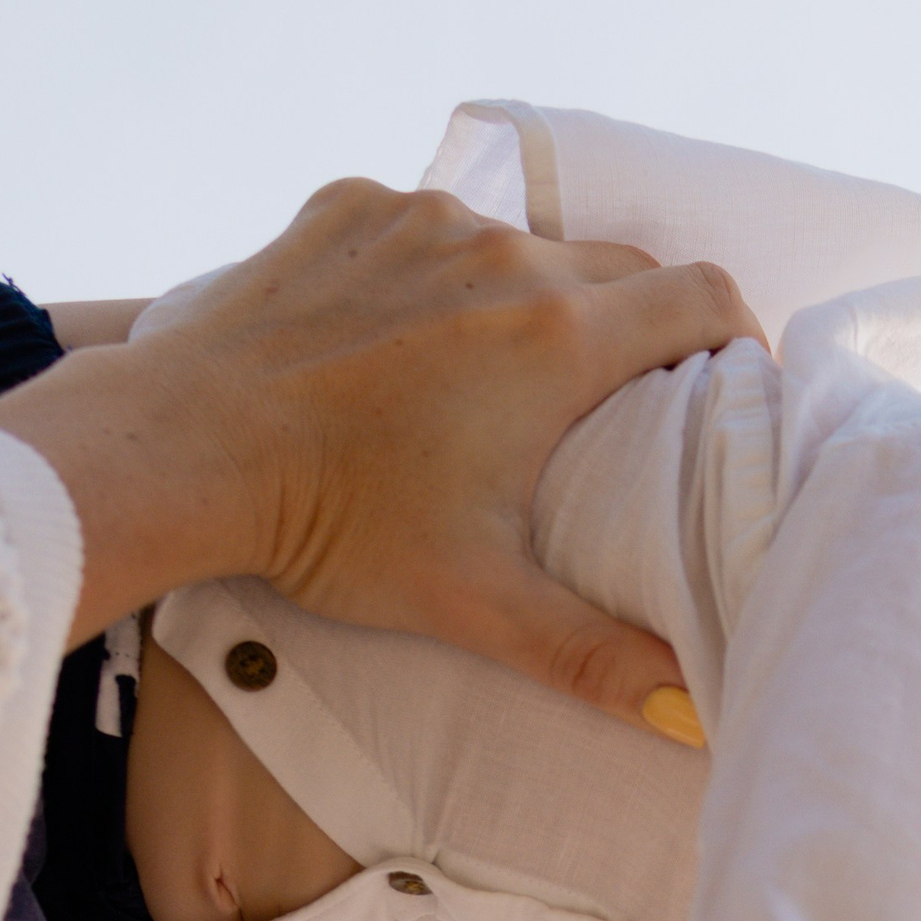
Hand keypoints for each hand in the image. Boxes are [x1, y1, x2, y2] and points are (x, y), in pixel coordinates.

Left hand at [0, 181, 763, 712]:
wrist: (186, 446)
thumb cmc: (334, 523)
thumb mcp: (475, 600)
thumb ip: (592, 653)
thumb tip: (688, 710)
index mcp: (558, 339)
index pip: (703, 297)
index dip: (734, 337)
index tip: (727, 384)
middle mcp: (504, 256)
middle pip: (625, 268)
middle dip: (645, 327)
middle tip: (625, 402)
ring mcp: (423, 221)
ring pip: (528, 244)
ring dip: (539, 299)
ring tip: (506, 376)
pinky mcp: (352, 210)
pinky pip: (433, 228)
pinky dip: (444, 273)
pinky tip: (409, 338)